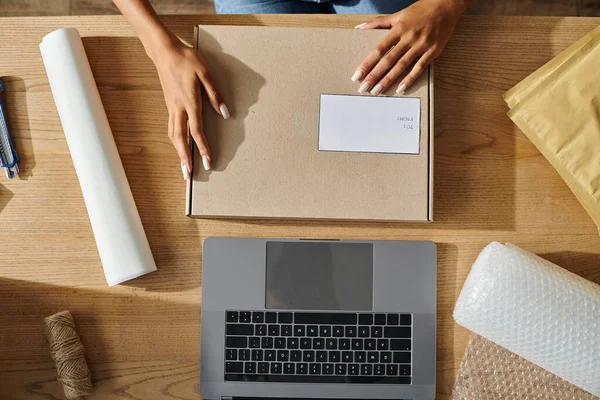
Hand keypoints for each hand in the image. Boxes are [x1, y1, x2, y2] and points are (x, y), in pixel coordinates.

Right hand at [148, 35, 228, 177]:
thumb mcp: (205, 73)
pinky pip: (171, 127)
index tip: (207, 162)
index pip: (196, 130)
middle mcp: (178, 108)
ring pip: (173, 135)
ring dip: (178, 152)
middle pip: (180, 138)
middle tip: (188, 175)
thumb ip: (215, 94)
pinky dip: (175, 140)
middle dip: (185, 158)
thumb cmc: (187, 59)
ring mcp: (171, 107)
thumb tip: (225, 113)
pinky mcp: (168, 105)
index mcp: (189, 101)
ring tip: (183, 166)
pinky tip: (178, 146)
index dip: (202, 148)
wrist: (164, 51)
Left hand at [352, 0, 468, 95]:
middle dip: (374, 76)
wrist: (446, 5)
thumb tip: (359, 28)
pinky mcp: (432, 51)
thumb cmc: (420, 10)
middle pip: (388, 60)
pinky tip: (400, 89)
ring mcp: (421, 45)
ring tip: (377, 91)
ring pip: (401, 66)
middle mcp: (409, 38)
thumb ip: (378, 23)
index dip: (367, 63)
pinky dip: (409, 79)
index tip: (357, 75)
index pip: (379, 49)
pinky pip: (419, 68)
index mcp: (398, 29)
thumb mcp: (398, 15)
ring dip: (388, 80)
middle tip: (363, 88)